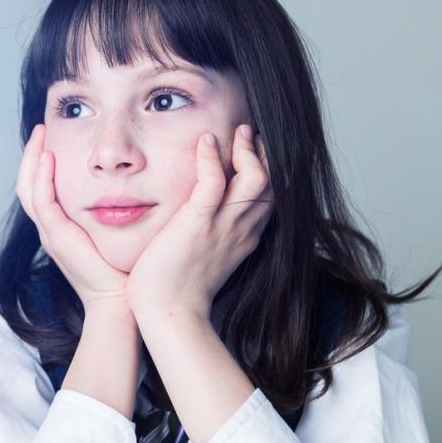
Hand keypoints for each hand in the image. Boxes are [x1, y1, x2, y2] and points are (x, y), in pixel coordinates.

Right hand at [16, 123, 130, 311]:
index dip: (41, 163)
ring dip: (31, 161)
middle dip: (31, 155)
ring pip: (28, 190)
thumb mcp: (116, 233)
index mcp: (61, 228)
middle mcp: (50, 229)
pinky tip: (48, 158)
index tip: (51, 137)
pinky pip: (43, 203)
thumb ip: (115, 210)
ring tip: (40, 136)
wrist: (121, 302)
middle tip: (41, 128)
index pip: (41, 188)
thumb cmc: (124, 270)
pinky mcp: (58, 239)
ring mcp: (51, 234)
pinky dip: (41, 179)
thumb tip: (132, 184)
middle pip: (27, 185)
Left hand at [124, 124, 272, 320]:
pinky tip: (206, 141)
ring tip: (240, 131)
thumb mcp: (206, 258)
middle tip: (253, 134)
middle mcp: (241, 230)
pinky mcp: (199, 224)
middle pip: (273, 185)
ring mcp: (223, 227)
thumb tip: (205, 222)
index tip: (258, 152)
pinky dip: (213, 158)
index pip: (270, 199)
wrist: (167, 311)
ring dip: (249, 151)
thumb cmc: (176, 289)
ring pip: (256, 180)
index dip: (270, 173)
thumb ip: (213, 237)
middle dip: (267, 156)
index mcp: (245, 239)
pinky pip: (214, 184)